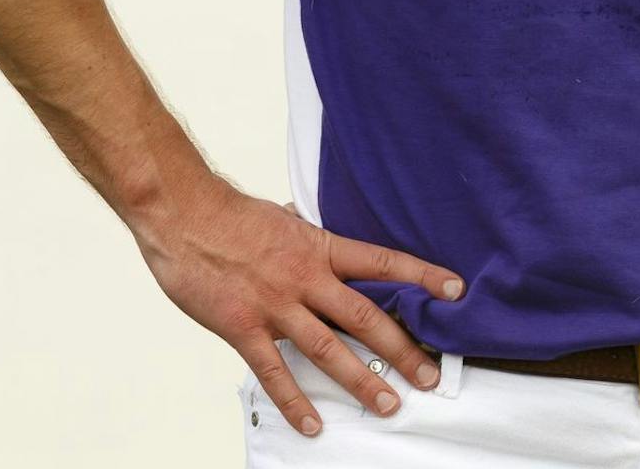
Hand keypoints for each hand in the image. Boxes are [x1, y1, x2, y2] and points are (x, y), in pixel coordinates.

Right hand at [133, 176, 464, 437]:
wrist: (183, 215)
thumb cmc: (231, 216)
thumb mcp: (283, 218)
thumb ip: (305, 233)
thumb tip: (309, 220)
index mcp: (322, 248)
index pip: (384, 262)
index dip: (423, 276)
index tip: (456, 291)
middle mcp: (307, 278)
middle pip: (366, 317)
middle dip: (403, 349)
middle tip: (431, 376)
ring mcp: (276, 305)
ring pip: (329, 349)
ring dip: (362, 381)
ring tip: (389, 404)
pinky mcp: (243, 328)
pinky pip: (274, 372)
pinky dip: (294, 401)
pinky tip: (312, 424)